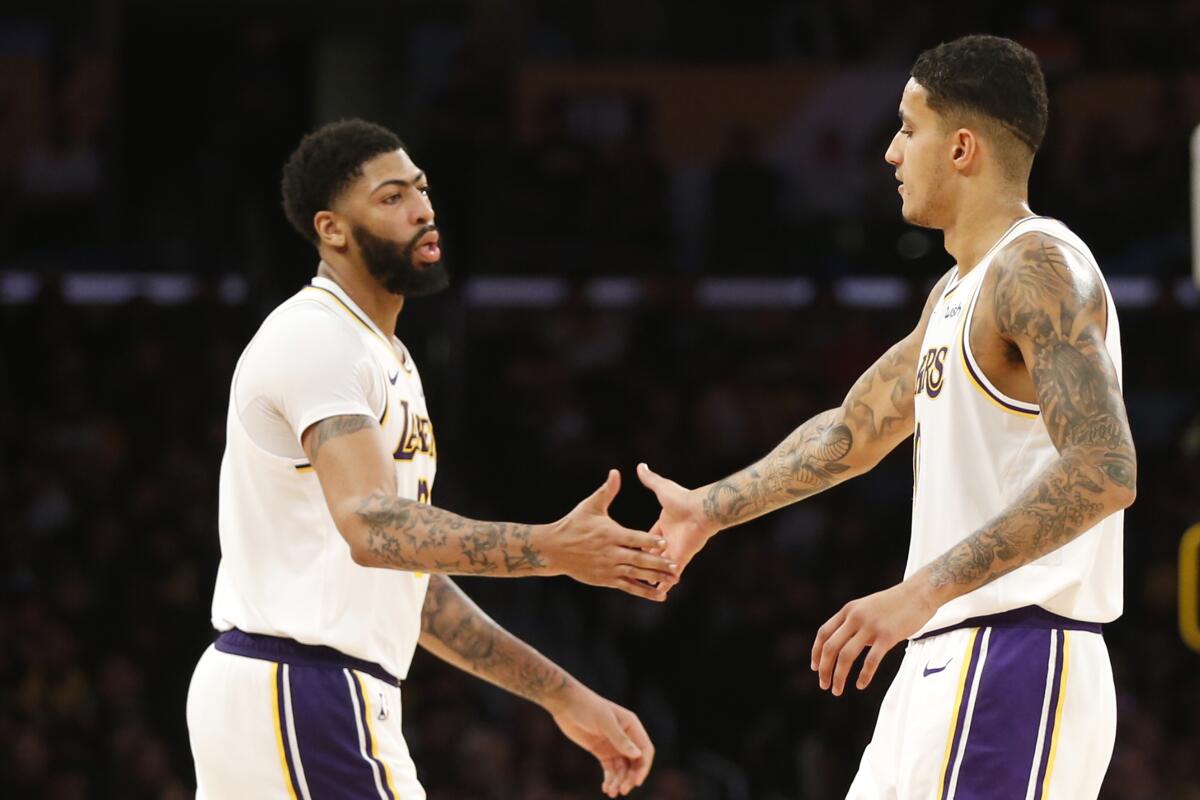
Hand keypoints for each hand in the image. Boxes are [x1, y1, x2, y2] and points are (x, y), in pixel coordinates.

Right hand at [546, 470, 678, 600]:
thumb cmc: (573, 524)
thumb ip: (606, 491)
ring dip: (656, 578)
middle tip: (675, 566)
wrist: (554, 548)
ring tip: (673, 579)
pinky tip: (659, 595)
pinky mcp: (607, 580)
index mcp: (611, 534)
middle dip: (658, 563)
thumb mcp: (590, 506)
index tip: (665, 543)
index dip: (650, 541)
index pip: (635, 539)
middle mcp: (612, 553)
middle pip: (639, 559)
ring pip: (637, 574)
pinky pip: (629, 586)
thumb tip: (616, 472)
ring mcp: (609, 568)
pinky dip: (644, 592)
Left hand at [549, 684, 654, 797]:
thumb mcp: (604, 722)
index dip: (643, 766)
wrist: (566, 704)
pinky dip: (610, 779)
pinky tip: (606, 788)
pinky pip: (610, 769)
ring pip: (622, 768)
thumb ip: (620, 739)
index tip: (637, 781)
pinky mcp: (601, 751)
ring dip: (619, 781)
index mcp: (631, 726)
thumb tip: (638, 755)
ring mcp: (613, 745)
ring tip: (611, 792)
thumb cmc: (587, 707)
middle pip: (635, 762)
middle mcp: (625, 737)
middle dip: (630, 777)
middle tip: (623, 790)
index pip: (645, 749)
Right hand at [637, 463, 720, 574]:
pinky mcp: (680, 559)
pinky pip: (670, 574)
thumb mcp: (662, 488)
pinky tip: (657, 593)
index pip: (646, 537)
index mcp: (663, 524)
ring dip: (652, 575)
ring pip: (659, 566)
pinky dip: (665, 583)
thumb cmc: (683, 499)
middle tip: (628, 569)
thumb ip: (650, 479)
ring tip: (640, 585)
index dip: (637, 543)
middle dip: (642, 562)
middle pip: (651, 553)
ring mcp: (674, 550)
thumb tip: (640, 465)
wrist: (701, 510)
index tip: (626, 549)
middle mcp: (668, 539)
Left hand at [811, 576, 938, 695]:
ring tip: (837, 690)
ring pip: (846, 656)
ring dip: (838, 676)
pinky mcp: (888, 636)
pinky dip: (863, 676)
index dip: (816, 652)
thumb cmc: (894, 604)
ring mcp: (871, 626)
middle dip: (824, 669)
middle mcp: (855, 617)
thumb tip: (844, 647)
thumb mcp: (866, 608)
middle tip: (824, 685)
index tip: (815, 668)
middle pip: (830, 647)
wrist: (919, 593)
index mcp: (848, 610)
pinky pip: (871, 660)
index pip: (823, 633)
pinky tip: (860, 685)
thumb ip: (854, 624)